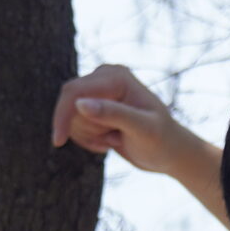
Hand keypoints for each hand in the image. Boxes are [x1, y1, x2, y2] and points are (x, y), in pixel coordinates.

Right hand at [51, 64, 205, 174]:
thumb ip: (114, 114)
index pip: (75, 91)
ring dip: (90, 136)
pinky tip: (111, 141)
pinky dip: (89, 139)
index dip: (63, 115)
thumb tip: (79, 103)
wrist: (171, 153)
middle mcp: (104, 77)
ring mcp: (98, 91)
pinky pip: (73, 125)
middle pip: (69, 104)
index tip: (58, 140)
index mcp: (117, 76)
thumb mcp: (143, 130)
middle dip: (88, 129)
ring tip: (117, 138)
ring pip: (70, 117)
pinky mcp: (94, 106)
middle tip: (116, 137)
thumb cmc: (163, 142)